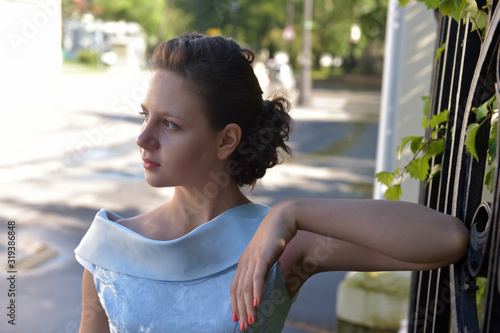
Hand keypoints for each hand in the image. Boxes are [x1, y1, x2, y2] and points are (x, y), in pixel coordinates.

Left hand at [229, 201, 295, 330]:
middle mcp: (245, 262)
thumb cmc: (277, 238)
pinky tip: (257, 302)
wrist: (283, 218)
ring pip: (246, 287)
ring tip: (251, 321)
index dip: (234, 304)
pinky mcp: (263, 256)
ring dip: (248, 306)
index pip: (234, 287)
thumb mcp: (268, 257)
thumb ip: (266, 272)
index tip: (236, 319)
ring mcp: (253, 259)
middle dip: (240, 310)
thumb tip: (273, 288)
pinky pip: (257, 276)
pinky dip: (256, 290)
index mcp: (244, 263)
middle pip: (238, 291)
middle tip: (243, 327)